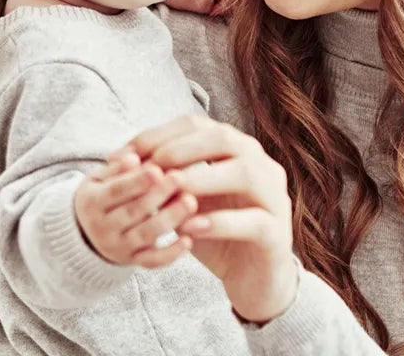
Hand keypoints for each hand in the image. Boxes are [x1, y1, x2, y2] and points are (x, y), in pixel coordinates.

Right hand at [74, 152, 197, 267]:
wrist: (86, 231)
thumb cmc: (102, 193)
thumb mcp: (99, 177)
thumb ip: (116, 167)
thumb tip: (133, 158)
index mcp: (92, 202)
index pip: (115, 191)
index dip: (136, 181)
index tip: (158, 169)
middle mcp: (102, 228)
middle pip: (133, 212)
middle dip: (158, 195)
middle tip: (181, 178)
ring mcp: (117, 247)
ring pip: (145, 235)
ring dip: (170, 219)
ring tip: (191, 202)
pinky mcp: (132, 261)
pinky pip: (152, 261)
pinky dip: (171, 254)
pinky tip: (189, 240)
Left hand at [115, 116, 297, 322]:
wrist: (253, 278)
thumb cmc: (215, 232)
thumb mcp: (184, 203)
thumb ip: (165, 183)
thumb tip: (127, 165)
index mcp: (235, 150)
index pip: (198, 126)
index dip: (159, 135)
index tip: (125, 154)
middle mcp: (259, 164)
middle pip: (225, 139)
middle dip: (183, 149)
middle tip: (151, 167)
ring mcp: (274, 196)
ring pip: (246, 173)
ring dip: (204, 179)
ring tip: (172, 191)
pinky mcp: (278, 233)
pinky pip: (254, 221)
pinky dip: (221, 222)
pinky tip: (191, 228)